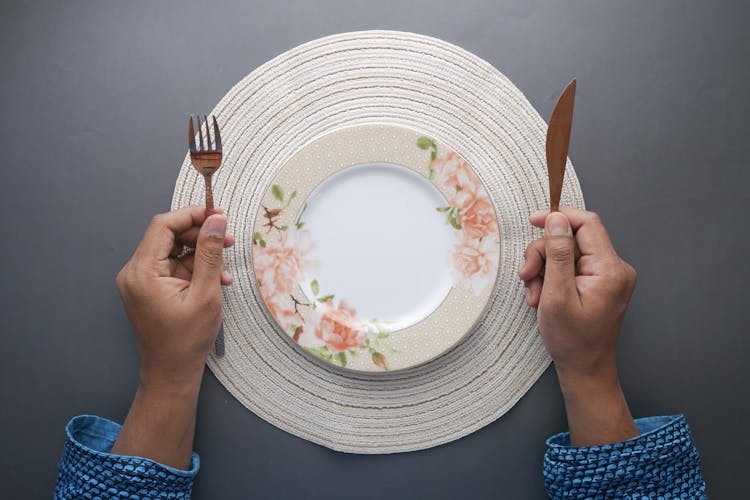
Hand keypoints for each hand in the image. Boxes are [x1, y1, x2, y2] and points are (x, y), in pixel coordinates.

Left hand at [112, 206, 233, 467]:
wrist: (171, 374)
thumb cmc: (186, 341)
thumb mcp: (206, 294)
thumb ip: (210, 253)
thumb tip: (217, 221)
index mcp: (142, 272)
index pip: (163, 226)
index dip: (192, 216)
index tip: (218, 215)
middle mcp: (135, 273)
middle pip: (168, 236)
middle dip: (200, 236)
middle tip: (229, 239)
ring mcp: (140, 282)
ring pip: (174, 252)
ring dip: (201, 255)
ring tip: (225, 270)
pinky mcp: (149, 289)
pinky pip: (173, 268)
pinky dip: (194, 269)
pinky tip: (215, 280)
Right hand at [518, 207, 638, 445]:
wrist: (585, 370)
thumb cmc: (572, 341)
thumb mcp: (556, 295)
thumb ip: (557, 254)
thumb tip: (556, 220)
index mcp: (609, 269)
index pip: (586, 223)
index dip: (558, 218)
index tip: (533, 221)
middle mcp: (614, 269)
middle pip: (572, 239)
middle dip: (544, 254)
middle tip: (527, 275)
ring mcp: (608, 277)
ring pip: (567, 253)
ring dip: (544, 269)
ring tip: (535, 296)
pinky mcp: (599, 284)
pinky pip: (571, 267)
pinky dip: (552, 278)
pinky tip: (543, 298)